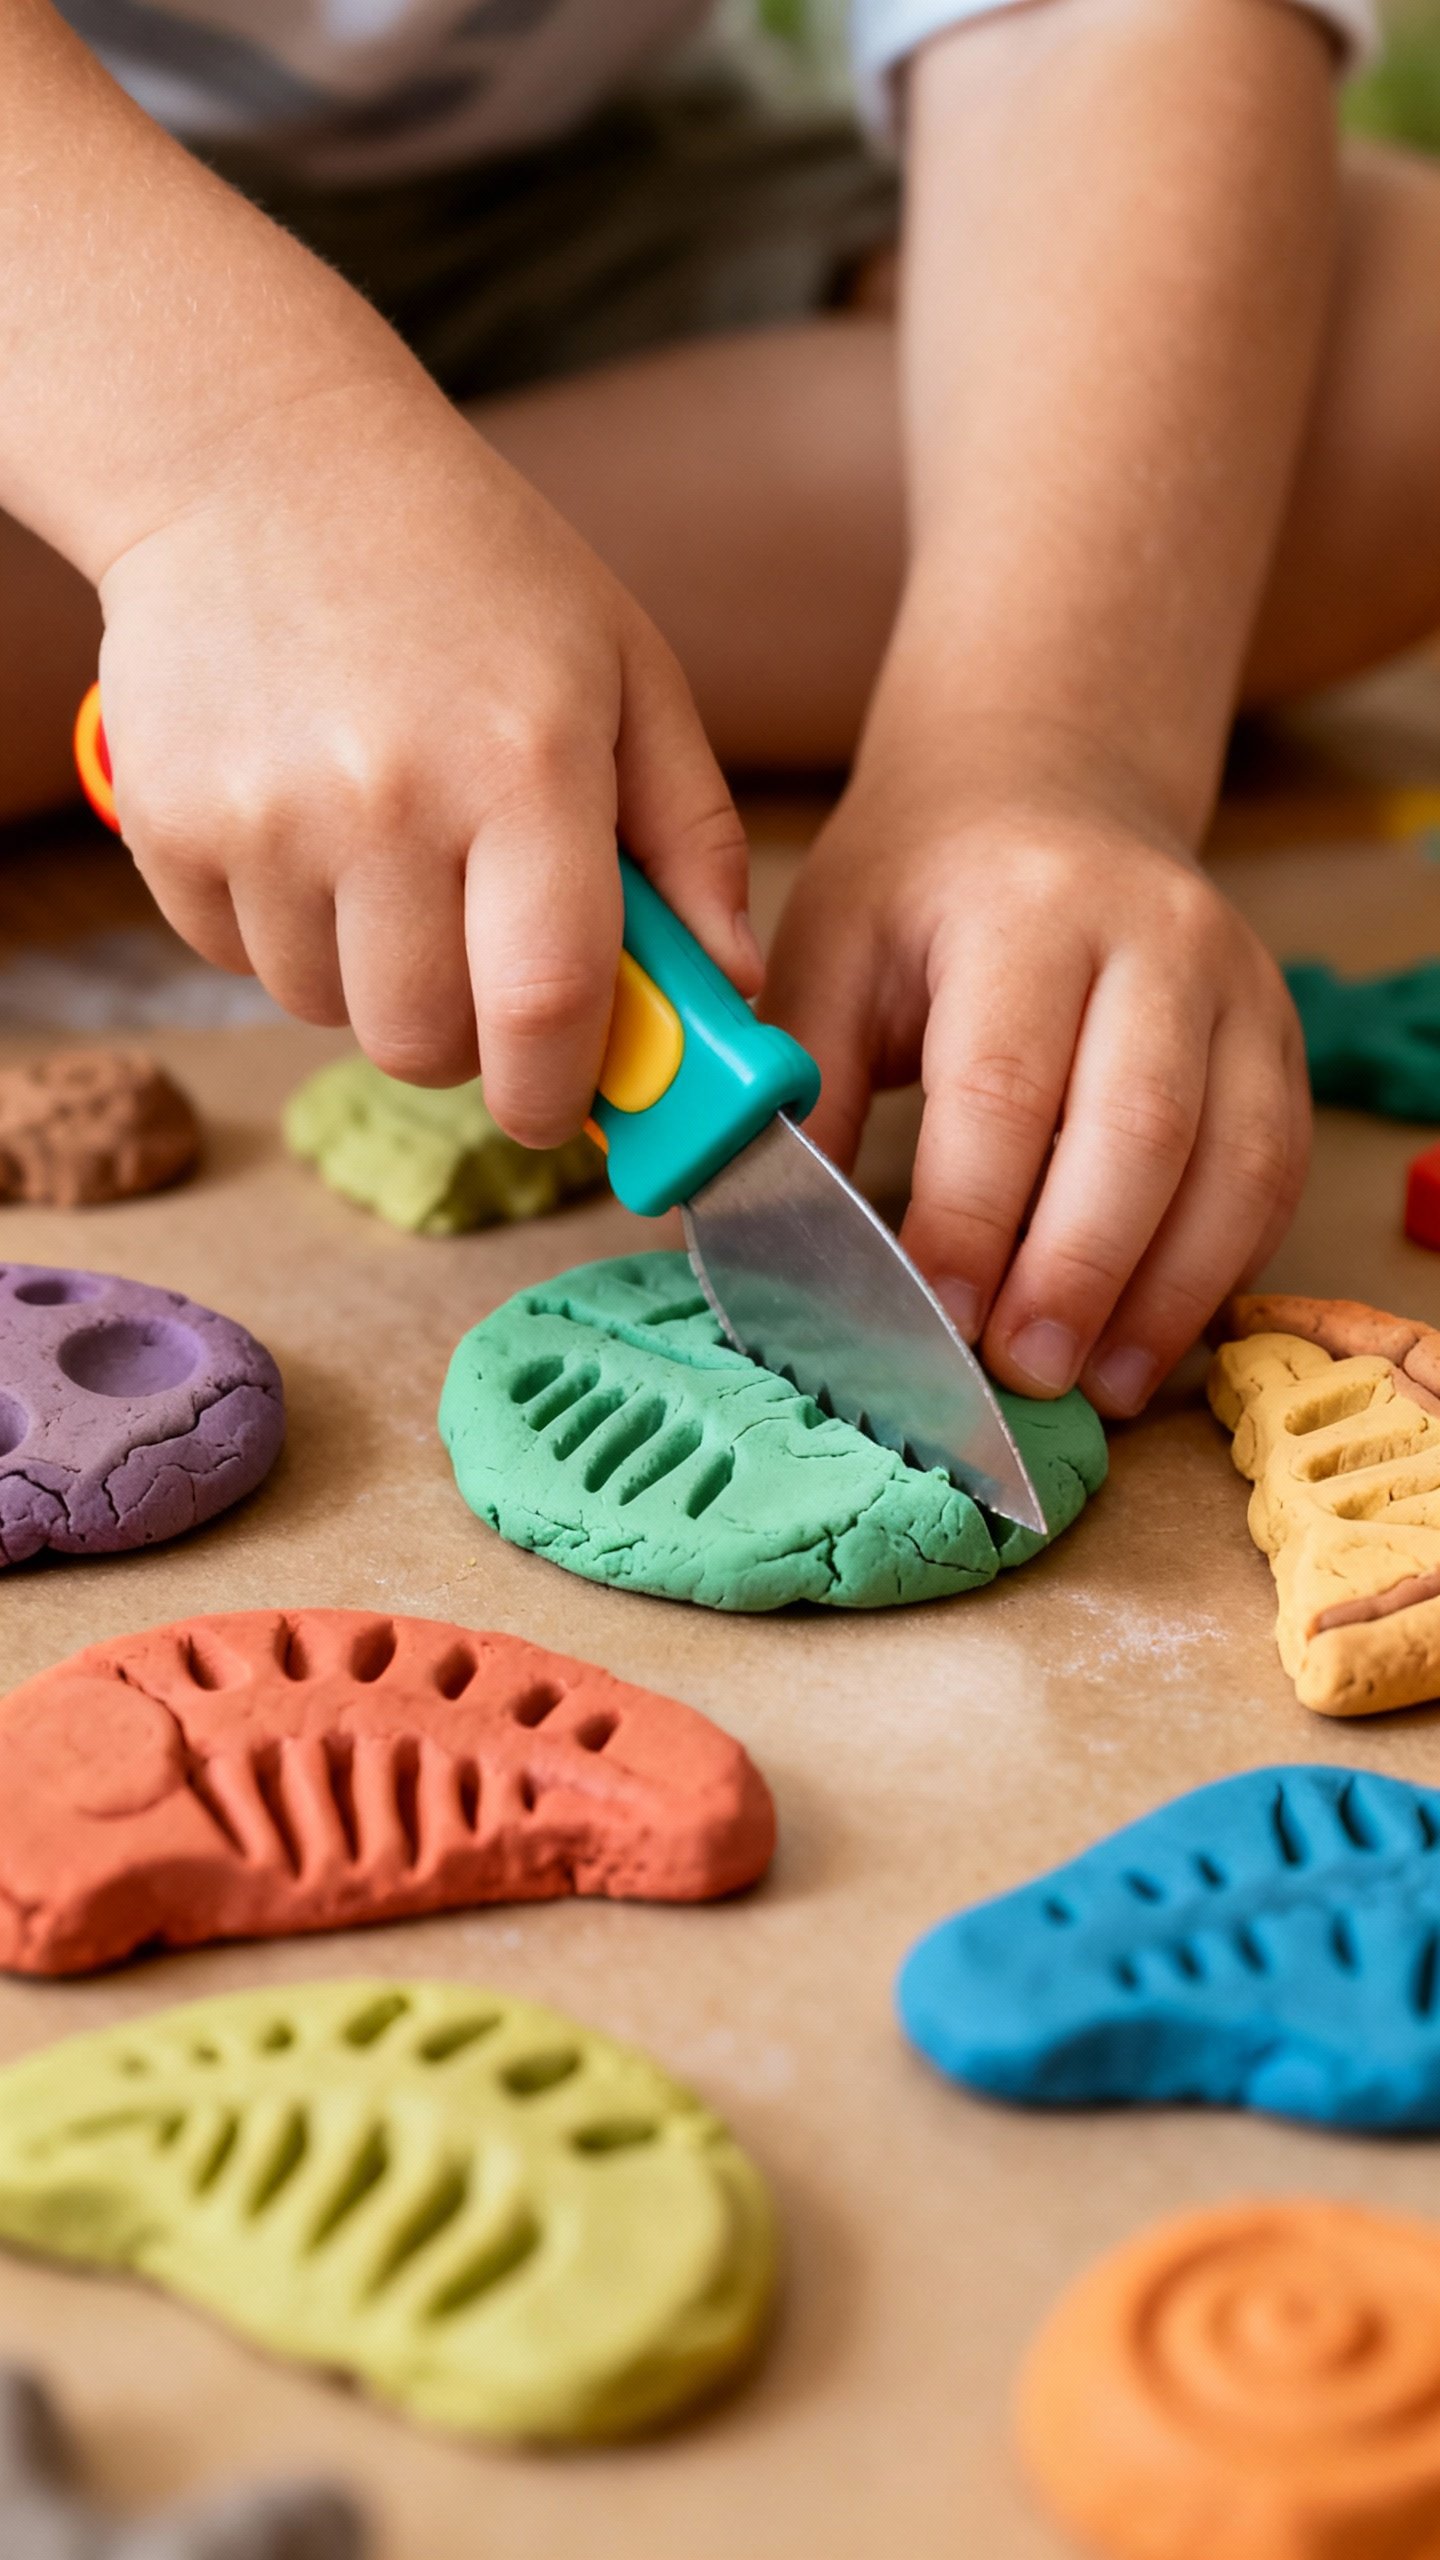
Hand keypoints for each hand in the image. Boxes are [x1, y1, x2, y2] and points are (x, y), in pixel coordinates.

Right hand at [96, 368, 757, 1143]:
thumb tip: (728, 994)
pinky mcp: (172, 825)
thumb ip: (693, 841)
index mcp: (526, 765)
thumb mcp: (626, 672)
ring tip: (387, 857)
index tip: (566, 1107)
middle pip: (425, 1043)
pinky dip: (283, 930)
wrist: (259, 456)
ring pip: (327, 1013)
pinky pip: (239, 962)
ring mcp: (266, 817)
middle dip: (466, 1040)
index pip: (546, 1005)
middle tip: (479, 964)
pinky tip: (306, 824)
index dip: (560, 1091)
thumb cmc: (472, 570)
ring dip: (369, 979)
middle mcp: (388, 800)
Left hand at [764, 767, 1309, 1417]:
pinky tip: (1156, 1339)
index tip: (936, 1319)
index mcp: (1022, 905)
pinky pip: (1275, 1170)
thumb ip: (804, 1085)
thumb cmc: (920, 888)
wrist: (1046, 787)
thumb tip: (768, 1239)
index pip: (1002, 1084)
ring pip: (1233, 1159)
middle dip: (1077, 1272)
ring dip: (1165, 1293)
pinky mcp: (1278, 1039)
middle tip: (1020, 1374)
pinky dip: (1222, 1268)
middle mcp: (1155, 934)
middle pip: (1138, 1127)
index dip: (971, 1216)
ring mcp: (1238, 985)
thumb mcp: (831, 951)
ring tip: (1099, 1390)